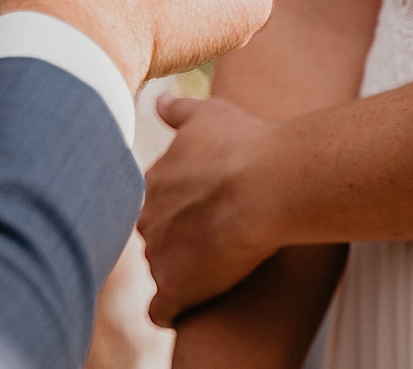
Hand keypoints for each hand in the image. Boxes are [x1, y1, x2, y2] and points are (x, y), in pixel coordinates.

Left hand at [139, 95, 279, 325]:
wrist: (264, 184)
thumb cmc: (244, 144)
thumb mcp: (209, 115)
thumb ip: (178, 111)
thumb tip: (158, 101)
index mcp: (154, 183)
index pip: (157, 203)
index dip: (182, 210)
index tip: (205, 212)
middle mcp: (148, 218)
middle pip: (156, 237)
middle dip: (177, 241)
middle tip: (211, 245)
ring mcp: (158, 254)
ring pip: (161, 270)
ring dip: (181, 274)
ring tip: (211, 275)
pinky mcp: (175, 288)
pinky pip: (163, 311)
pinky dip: (173, 312)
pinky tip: (188, 310)